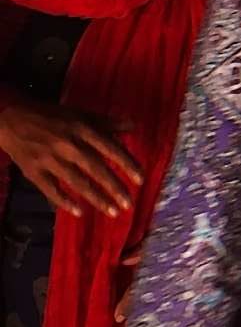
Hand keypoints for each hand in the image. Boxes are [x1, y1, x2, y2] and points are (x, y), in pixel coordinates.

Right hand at [0, 98, 140, 216]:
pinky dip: (65, 202)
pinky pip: (51, 190)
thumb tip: (133, 125)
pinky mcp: (33, 171)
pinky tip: (79, 212)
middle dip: (114, 187)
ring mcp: (49, 159)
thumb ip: (106, 122)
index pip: (109, 148)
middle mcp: (67, 144)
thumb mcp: (80, 114)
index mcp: (81, 128)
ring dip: (96, 198)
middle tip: (129, 203)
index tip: (141, 180)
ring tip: (112, 211)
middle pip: (95, 168)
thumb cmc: (52, 117)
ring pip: (77, 182)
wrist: (13, 118)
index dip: (126, 164)